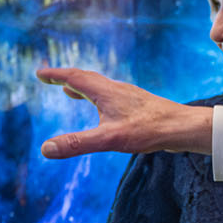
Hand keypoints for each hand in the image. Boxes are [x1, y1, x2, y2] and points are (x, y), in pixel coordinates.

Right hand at [36, 67, 213, 162]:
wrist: (182, 127)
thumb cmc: (149, 130)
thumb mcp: (108, 139)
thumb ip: (77, 143)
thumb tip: (46, 148)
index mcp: (106, 92)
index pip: (75, 78)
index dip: (56, 75)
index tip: (40, 73)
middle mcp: (116, 90)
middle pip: (86, 79)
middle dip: (66, 78)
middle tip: (50, 78)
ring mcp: (129, 97)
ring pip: (100, 87)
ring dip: (83, 87)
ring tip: (71, 91)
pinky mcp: (139, 106)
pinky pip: (112, 97)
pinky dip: (99, 98)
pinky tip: (107, 110)